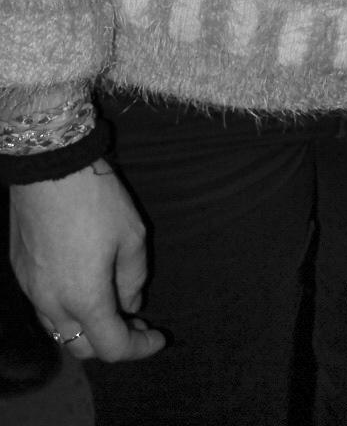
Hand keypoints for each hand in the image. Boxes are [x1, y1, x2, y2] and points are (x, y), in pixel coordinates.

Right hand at [10, 161, 165, 362]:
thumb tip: (130, 304)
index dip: (140, 348)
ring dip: (87, 328)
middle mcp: (52, 303)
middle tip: (136, 322)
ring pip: (60, 330)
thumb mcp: (132, 235)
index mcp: (84, 298)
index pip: (112, 347)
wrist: (50, 166)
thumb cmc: (97, 199)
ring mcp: (31, 289)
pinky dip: (68, 308)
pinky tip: (84, 284)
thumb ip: (134, 277)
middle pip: (82, 347)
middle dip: (112, 342)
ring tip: (112, 305)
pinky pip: (45, 306)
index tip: (159, 336)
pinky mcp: (20, 272)